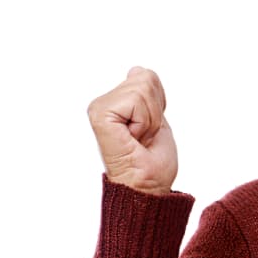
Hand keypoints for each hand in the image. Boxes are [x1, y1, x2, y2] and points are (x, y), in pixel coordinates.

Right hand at [87, 67, 177, 194]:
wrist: (148, 187)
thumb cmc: (151, 162)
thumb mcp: (155, 118)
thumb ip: (146, 94)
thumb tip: (136, 70)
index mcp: (113, 103)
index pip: (147, 77)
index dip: (159, 105)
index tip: (148, 131)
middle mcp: (101, 103)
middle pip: (146, 79)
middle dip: (155, 112)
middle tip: (144, 136)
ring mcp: (99, 108)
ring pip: (143, 88)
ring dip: (151, 119)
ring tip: (140, 139)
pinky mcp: (100, 115)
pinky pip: (137, 100)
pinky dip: (146, 121)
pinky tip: (135, 138)